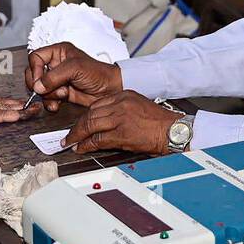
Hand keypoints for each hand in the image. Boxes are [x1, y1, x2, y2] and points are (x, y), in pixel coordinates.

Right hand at [25, 41, 122, 110]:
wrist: (110, 91)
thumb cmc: (98, 74)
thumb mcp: (75, 68)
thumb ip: (54, 76)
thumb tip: (38, 85)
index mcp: (58, 52)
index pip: (35, 57)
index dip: (35, 69)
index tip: (40, 80)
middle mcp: (56, 65)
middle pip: (34, 74)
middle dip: (40, 85)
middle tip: (47, 89)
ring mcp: (57, 80)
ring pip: (39, 89)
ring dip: (48, 95)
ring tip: (63, 94)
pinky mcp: (61, 93)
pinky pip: (47, 99)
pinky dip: (50, 103)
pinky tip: (58, 104)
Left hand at [63, 91, 182, 154]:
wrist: (174, 131)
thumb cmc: (159, 122)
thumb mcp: (138, 106)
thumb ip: (120, 110)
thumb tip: (103, 121)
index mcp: (124, 95)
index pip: (96, 104)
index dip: (85, 116)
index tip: (79, 123)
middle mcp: (120, 104)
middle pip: (90, 114)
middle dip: (77, 126)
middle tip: (69, 135)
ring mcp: (120, 119)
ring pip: (90, 125)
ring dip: (77, 136)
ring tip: (71, 143)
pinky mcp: (121, 134)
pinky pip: (97, 139)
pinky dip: (86, 145)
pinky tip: (82, 148)